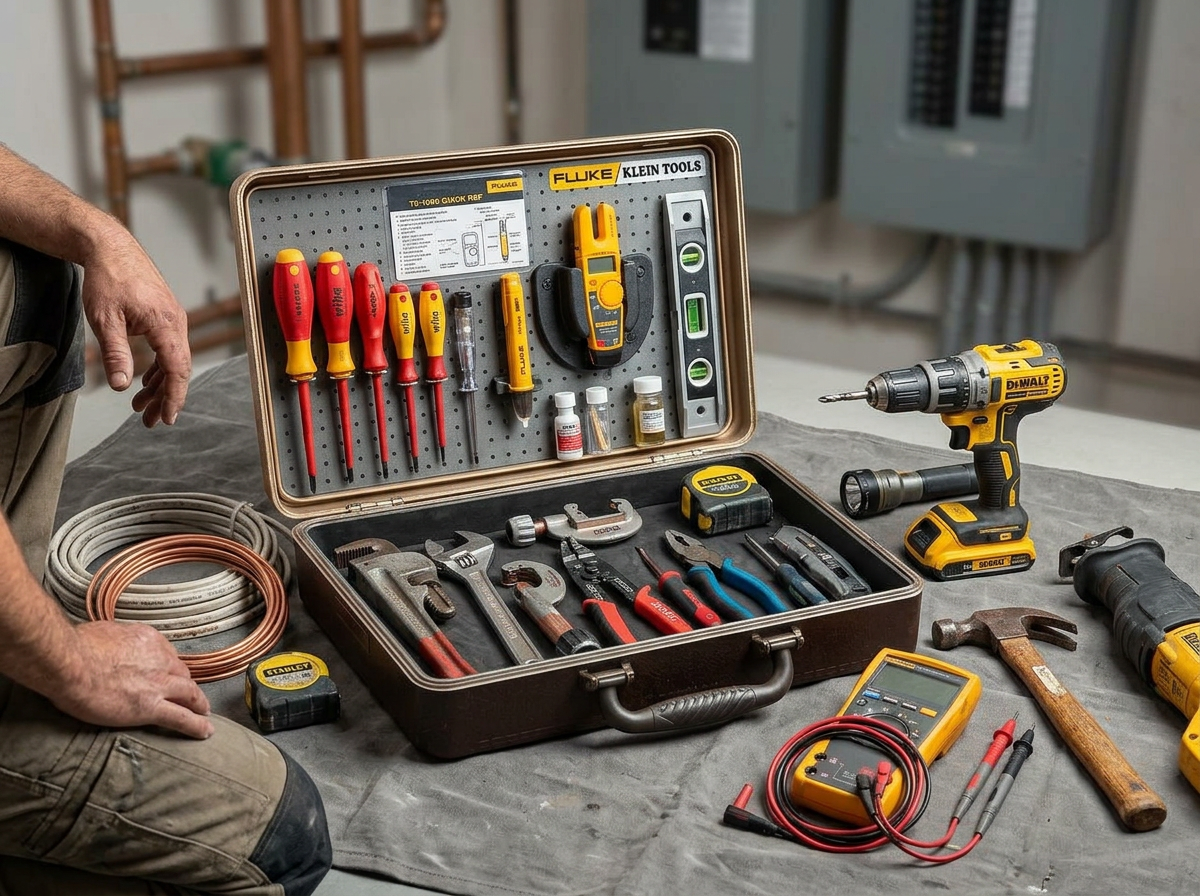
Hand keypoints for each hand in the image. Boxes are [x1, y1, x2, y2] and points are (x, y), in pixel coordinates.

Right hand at [51, 620, 212, 738]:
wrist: (70, 664)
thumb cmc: (76, 647)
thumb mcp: (103, 632)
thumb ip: (114, 640)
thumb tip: (109, 644)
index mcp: (147, 640)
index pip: (166, 656)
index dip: (168, 667)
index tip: (168, 674)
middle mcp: (159, 660)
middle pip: (181, 674)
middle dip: (186, 685)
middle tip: (190, 695)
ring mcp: (157, 684)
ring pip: (189, 695)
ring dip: (198, 704)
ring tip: (203, 712)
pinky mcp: (150, 707)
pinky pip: (180, 718)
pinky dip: (196, 725)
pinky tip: (205, 731)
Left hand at [79, 227, 191, 426]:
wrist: (110, 247)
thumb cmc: (108, 278)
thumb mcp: (105, 319)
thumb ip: (116, 354)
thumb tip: (122, 385)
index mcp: (166, 324)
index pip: (177, 369)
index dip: (174, 397)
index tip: (167, 418)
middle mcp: (177, 323)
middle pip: (178, 369)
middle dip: (165, 398)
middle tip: (149, 420)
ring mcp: (173, 320)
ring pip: (173, 361)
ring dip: (160, 385)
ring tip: (140, 406)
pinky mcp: (166, 317)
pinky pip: (168, 349)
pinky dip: (159, 368)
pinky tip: (145, 381)